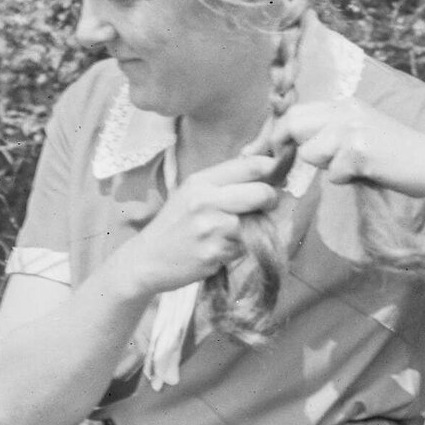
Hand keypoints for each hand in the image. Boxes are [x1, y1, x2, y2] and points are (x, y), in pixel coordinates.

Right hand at [117, 154, 280, 298]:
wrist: (147, 259)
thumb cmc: (176, 225)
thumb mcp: (192, 193)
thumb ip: (225, 182)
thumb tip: (268, 172)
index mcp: (201, 181)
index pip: (251, 166)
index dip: (272, 170)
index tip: (277, 177)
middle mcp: (206, 200)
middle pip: (262, 193)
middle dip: (270, 201)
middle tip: (264, 207)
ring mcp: (211, 228)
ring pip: (256, 223)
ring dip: (253, 229)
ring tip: (231, 233)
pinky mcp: (214, 253)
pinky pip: (245, 248)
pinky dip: (239, 249)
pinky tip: (220, 249)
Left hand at [269, 100, 424, 201]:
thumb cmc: (396, 158)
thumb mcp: (359, 135)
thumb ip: (329, 136)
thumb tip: (288, 149)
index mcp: (344, 103)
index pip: (294, 112)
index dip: (271, 134)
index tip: (251, 152)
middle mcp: (346, 109)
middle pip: (293, 124)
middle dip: (285, 148)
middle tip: (284, 167)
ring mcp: (353, 128)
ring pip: (311, 152)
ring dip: (326, 167)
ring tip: (353, 167)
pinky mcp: (361, 149)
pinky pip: (334, 172)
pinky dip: (346, 179)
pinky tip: (368, 173)